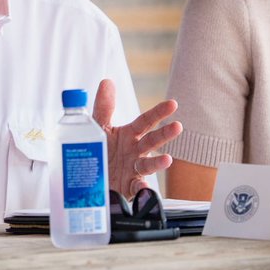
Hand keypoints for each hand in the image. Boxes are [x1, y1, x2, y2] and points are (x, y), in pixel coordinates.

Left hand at [92, 78, 181, 195]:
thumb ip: (103, 107)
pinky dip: (141, 187)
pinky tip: (144, 186)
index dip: (158, 112)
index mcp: (129, 135)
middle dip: (165, 134)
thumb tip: (107, 82)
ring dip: (158, 162)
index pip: (146, 121)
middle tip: (177, 126)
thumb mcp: (99, 127)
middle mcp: (135, 151)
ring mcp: (133, 170)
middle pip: (152, 141)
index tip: (173, 104)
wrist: (91, 177)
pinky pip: (136, 188)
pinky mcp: (128, 187)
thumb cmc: (101, 150)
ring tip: (167, 159)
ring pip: (148, 165)